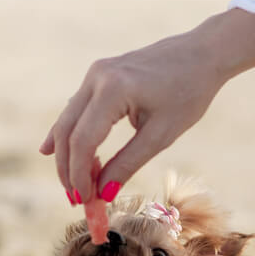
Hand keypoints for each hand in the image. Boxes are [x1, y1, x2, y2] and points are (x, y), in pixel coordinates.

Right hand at [40, 8, 254, 204]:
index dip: (79, 175)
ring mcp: (95, 73)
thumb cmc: (189, 93)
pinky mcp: (99, 75)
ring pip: (67, 120)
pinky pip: (76, 109)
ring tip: (75, 186)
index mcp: (114, 89)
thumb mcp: (161, 135)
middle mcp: (97, 77)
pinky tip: (51, 151)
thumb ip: (127, 164)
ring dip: (67, 155)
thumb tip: (103, 194)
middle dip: (67, 169)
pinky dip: (70, 134)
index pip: (83, 141)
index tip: (85, 201)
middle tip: (76, 199)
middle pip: (67, 131)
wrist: (203, 54)